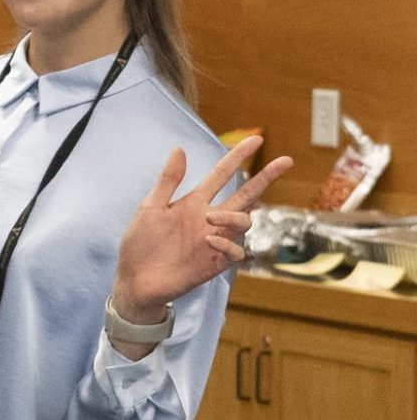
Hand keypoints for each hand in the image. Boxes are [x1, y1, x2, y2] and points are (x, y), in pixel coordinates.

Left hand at [111, 137, 292, 317]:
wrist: (134, 280)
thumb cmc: (140, 243)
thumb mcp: (151, 208)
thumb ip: (168, 181)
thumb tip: (179, 148)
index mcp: (194, 202)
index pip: (222, 175)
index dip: (238, 157)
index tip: (257, 139)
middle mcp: (210, 218)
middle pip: (246, 194)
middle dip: (266, 178)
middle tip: (286, 161)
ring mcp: (215, 240)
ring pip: (245, 221)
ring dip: (233, 216)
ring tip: (210, 217)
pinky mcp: (215, 263)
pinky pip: (236, 251)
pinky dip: (227, 244)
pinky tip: (208, 240)